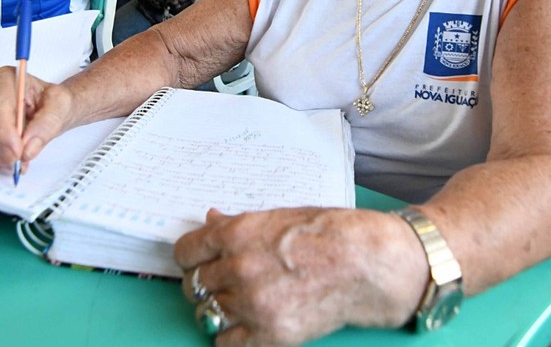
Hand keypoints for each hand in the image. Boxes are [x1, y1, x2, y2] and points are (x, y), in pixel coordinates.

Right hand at [0, 66, 75, 168]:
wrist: (49, 108)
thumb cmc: (52, 102)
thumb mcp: (61, 107)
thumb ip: (47, 125)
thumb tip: (28, 148)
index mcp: (6, 78)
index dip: (3, 133)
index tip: (17, 152)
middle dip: (0, 149)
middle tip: (19, 161)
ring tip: (16, 159)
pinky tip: (3, 158)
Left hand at [175, 208, 424, 345]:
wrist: (365, 263)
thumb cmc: (327, 234)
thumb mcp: (276, 217)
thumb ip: (237, 224)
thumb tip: (210, 220)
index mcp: (236, 234)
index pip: (185, 252)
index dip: (191, 258)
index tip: (198, 262)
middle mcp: (238, 268)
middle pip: (193, 284)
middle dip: (204, 283)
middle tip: (221, 283)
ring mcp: (252, 303)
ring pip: (206, 314)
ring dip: (217, 309)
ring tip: (235, 303)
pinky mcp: (270, 333)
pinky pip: (225, 342)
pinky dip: (231, 336)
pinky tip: (245, 324)